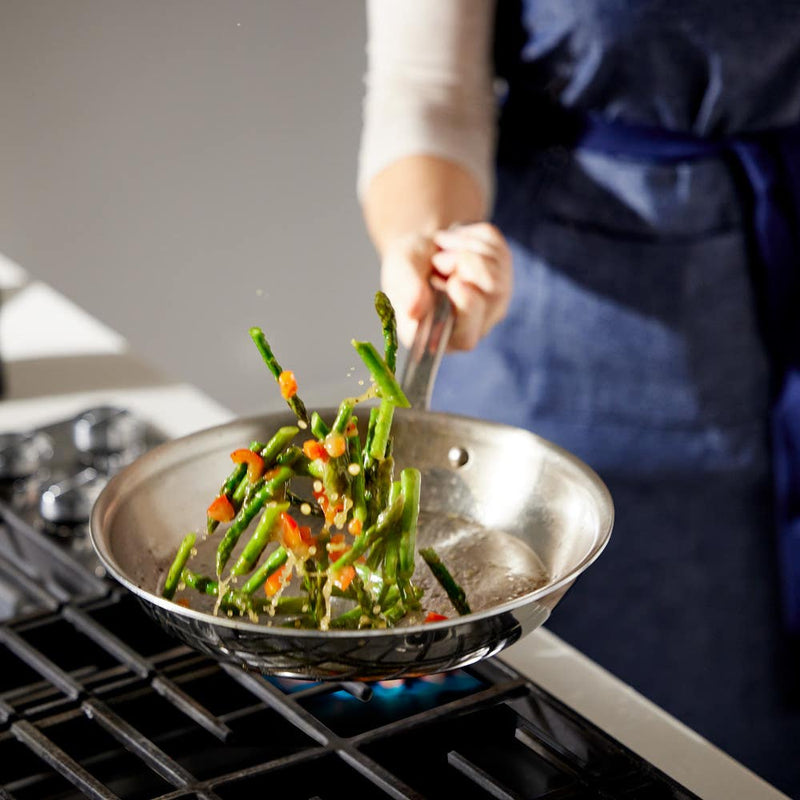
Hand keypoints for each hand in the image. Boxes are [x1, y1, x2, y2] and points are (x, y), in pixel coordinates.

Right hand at [380, 223, 511, 350]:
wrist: (422, 246)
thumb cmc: (408, 268)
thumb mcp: (398, 273)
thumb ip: (406, 291)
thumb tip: (413, 311)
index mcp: (442, 335)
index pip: (466, 337)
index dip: (465, 309)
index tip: (456, 282)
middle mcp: (474, 323)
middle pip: (493, 297)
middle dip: (464, 266)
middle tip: (438, 261)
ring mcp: (495, 299)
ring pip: (496, 269)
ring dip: (465, 249)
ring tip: (442, 251)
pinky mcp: (505, 272)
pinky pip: (497, 248)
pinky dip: (472, 238)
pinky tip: (456, 244)